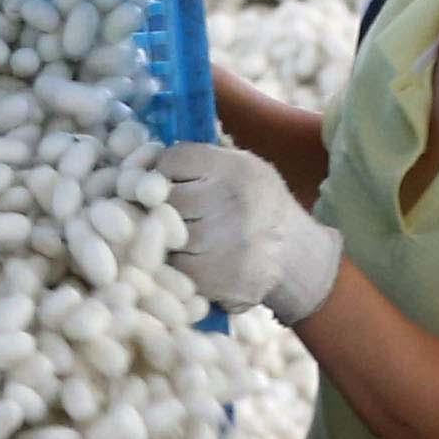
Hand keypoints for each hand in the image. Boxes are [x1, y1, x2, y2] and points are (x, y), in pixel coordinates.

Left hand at [161, 139, 338, 320]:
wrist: (297, 256)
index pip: (173, 160)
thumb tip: (141, 158)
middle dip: (161, 207)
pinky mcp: (214, 279)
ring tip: (184, 236)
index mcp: (236, 169)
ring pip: (162, 236)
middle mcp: (231, 203)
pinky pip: (171, 267)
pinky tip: (192, 259)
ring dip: (164, 238)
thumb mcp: (241, 168)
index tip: (166, 180)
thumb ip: (198, 162)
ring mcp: (223, 244)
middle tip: (172, 213)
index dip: (162, 171)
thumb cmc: (258, 205)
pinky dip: (174, 264)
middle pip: (163, 200)